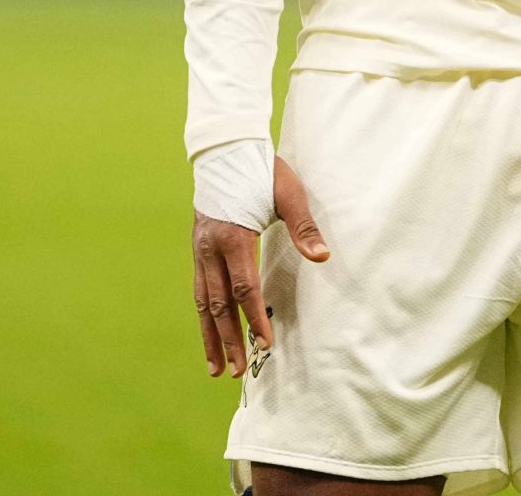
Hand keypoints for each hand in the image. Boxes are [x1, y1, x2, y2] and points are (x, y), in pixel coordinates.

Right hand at [191, 155, 327, 378]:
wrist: (225, 148)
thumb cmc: (261, 170)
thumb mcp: (288, 194)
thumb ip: (303, 228)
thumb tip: (322, 256)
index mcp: (233, 237)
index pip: (244, 288)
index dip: (254, 318)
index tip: (265, 343)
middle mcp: (211, 248)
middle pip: (218, 304)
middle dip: (228, 340)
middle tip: (237, 371)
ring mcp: (200, 249)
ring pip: (202, 302)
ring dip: (210, 336)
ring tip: (216, 368)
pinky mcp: (197, 248)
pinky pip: (199, 289)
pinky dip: (203, 315)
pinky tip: (210, 332)